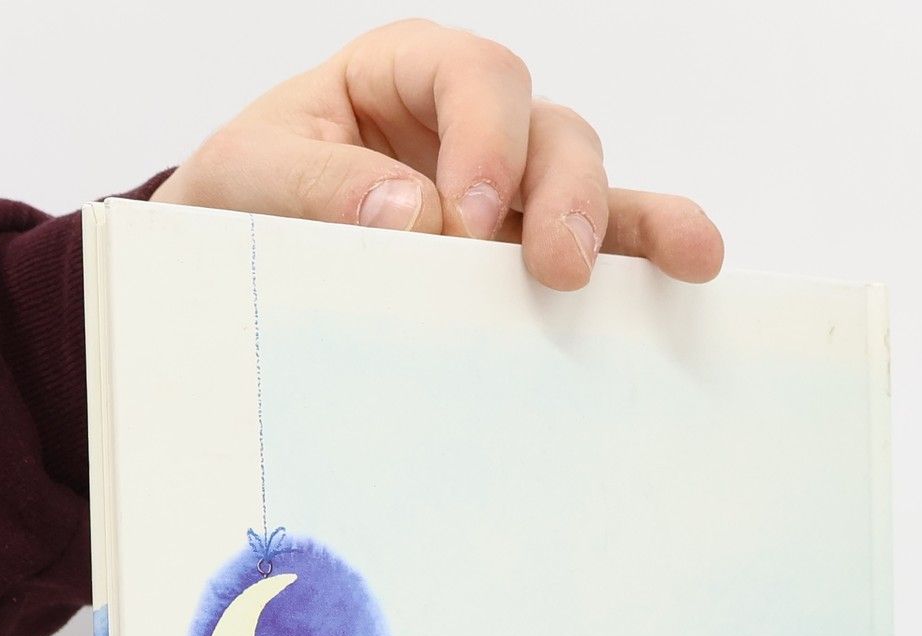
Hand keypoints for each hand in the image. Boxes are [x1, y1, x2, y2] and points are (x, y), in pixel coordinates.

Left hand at [152, 19, 722, 290]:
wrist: (229, 268)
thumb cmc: (241, 203)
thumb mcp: (250, 181)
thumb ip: (320, 190)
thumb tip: (415, 215)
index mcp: (404, 76)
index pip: (473, 76)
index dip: (486, 138)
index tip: (464, 219)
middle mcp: (471, 128)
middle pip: (551, 130)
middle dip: (564, 194)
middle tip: (552, 266)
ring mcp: (509, 196)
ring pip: (588, 184)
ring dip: (626, 225)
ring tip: (679, 263)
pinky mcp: (520, 260)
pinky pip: (599, 249)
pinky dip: (645, 259)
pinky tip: (692, 273)